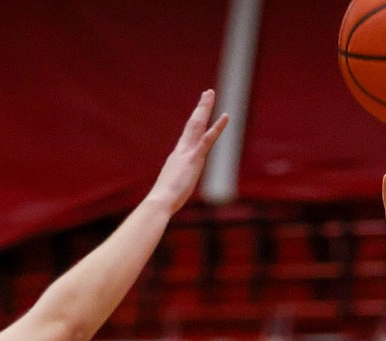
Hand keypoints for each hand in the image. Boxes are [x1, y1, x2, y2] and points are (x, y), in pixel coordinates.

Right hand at [149, 89, 229, 214]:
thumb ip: (175, 186)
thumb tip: (172, 194)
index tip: (199, 112)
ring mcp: (188, 153)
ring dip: (204, 108)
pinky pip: (208, 139)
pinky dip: (217, 127)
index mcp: (177, 157)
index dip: (194, 122)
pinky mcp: (195, 159)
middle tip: (207, 94)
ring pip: (198, 125)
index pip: (188, 136)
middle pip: (192, 124)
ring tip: (210, 93)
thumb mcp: (171, 190)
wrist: (160, 201)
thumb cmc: (163, 201)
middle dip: (200, 108)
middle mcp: (181, 150)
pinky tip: (225, 116)